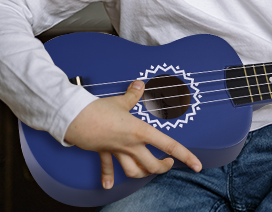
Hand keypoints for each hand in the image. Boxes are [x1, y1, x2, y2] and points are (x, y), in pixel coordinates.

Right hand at [64, 80, 201, 189]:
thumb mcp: (120, 101)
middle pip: (152, 165)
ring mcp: (117, 151)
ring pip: (134, 171)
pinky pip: (107, 168)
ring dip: (143, 174)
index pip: (169, 145)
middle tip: (168, 163)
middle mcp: (131, 145)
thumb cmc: (98, 109)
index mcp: (140, 131)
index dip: (186, 156)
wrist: (74, 118)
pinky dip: (108, 177)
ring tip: (149, 170)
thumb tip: (140, 84)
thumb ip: (133, 94)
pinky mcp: (103, 152)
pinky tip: (109, 186)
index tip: (197, 164)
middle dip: (163, 167)